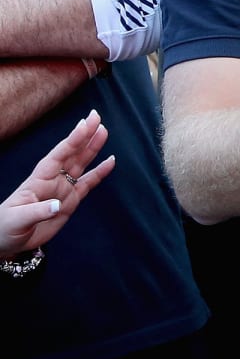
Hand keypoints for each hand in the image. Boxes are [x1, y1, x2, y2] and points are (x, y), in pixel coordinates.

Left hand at [0, 109, 114, 257]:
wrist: (7, 241)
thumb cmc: (6, 227)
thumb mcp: (18, 220)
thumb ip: (37, 211)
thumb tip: (57, 205)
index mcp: (39, 179)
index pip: (58, 155)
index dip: (73, 140)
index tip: (85, 124)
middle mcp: (53, 179)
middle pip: (72, 153)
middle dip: (84, 135)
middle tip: (97, 116)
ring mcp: (63, 189)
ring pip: (81, 163)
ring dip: (92, 148)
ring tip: (104, 131)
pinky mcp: (70, 201)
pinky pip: (89, 183)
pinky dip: (100, 172)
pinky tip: (110, 161)